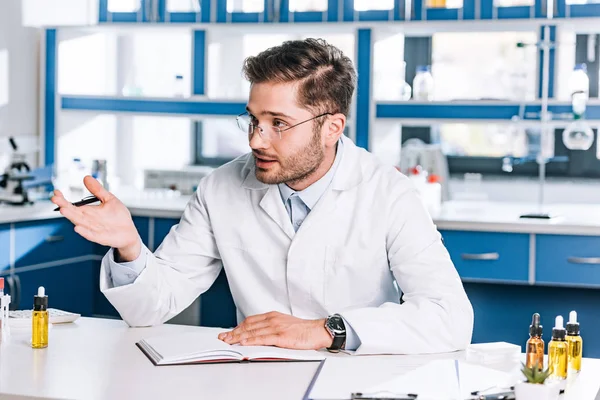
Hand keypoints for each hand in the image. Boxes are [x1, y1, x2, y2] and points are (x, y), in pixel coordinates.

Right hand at [51, 176, 140, 261]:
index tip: (56, 192)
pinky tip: (78, 228)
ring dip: (71, 217)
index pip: (72, 205)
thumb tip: (87, 177)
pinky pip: (91, 235)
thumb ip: (98, 190)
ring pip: (80, 223)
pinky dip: (85, 232)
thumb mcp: (109, 200)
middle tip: (55, 199)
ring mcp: (93, 229)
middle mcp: (88, 220)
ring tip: (63, 210)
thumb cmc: (118, 217)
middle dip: (64, 206)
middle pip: (73, 213)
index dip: (63, 199)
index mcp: (88, 212)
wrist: (129, 232)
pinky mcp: (101, 237)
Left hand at [217, 311, 332, 349]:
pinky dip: (250, 341)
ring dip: (238, 337)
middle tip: (223, 338)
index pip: (250, 320)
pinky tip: (243, 343)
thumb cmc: (303, 329)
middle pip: (248, 325)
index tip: (229, 332)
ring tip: (228, 342)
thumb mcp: (284, 324)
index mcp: (273, 316)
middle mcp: (272, 319)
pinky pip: (261, 338)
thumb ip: (271, 327)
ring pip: (252, 332)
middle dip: (233, 332)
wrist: (317, 330)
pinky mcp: (280, 336)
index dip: (238, 327)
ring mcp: (276, 327)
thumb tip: (258, 334)